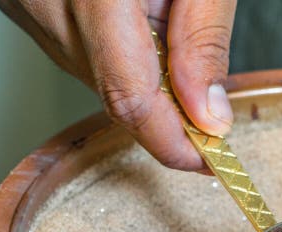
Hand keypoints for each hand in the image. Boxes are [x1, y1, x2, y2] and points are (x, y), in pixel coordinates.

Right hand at [0, 0, 236, 170]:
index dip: (173, 142)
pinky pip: (71, 49)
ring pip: (91, 75)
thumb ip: (204, 41)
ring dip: (140, 74)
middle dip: (165, 108)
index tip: (210, 160)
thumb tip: (210, 115)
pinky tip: (133, 21)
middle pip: (110, 91)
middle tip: (206, 97)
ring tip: (164, 23)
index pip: (129, 96)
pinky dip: (112, 52)